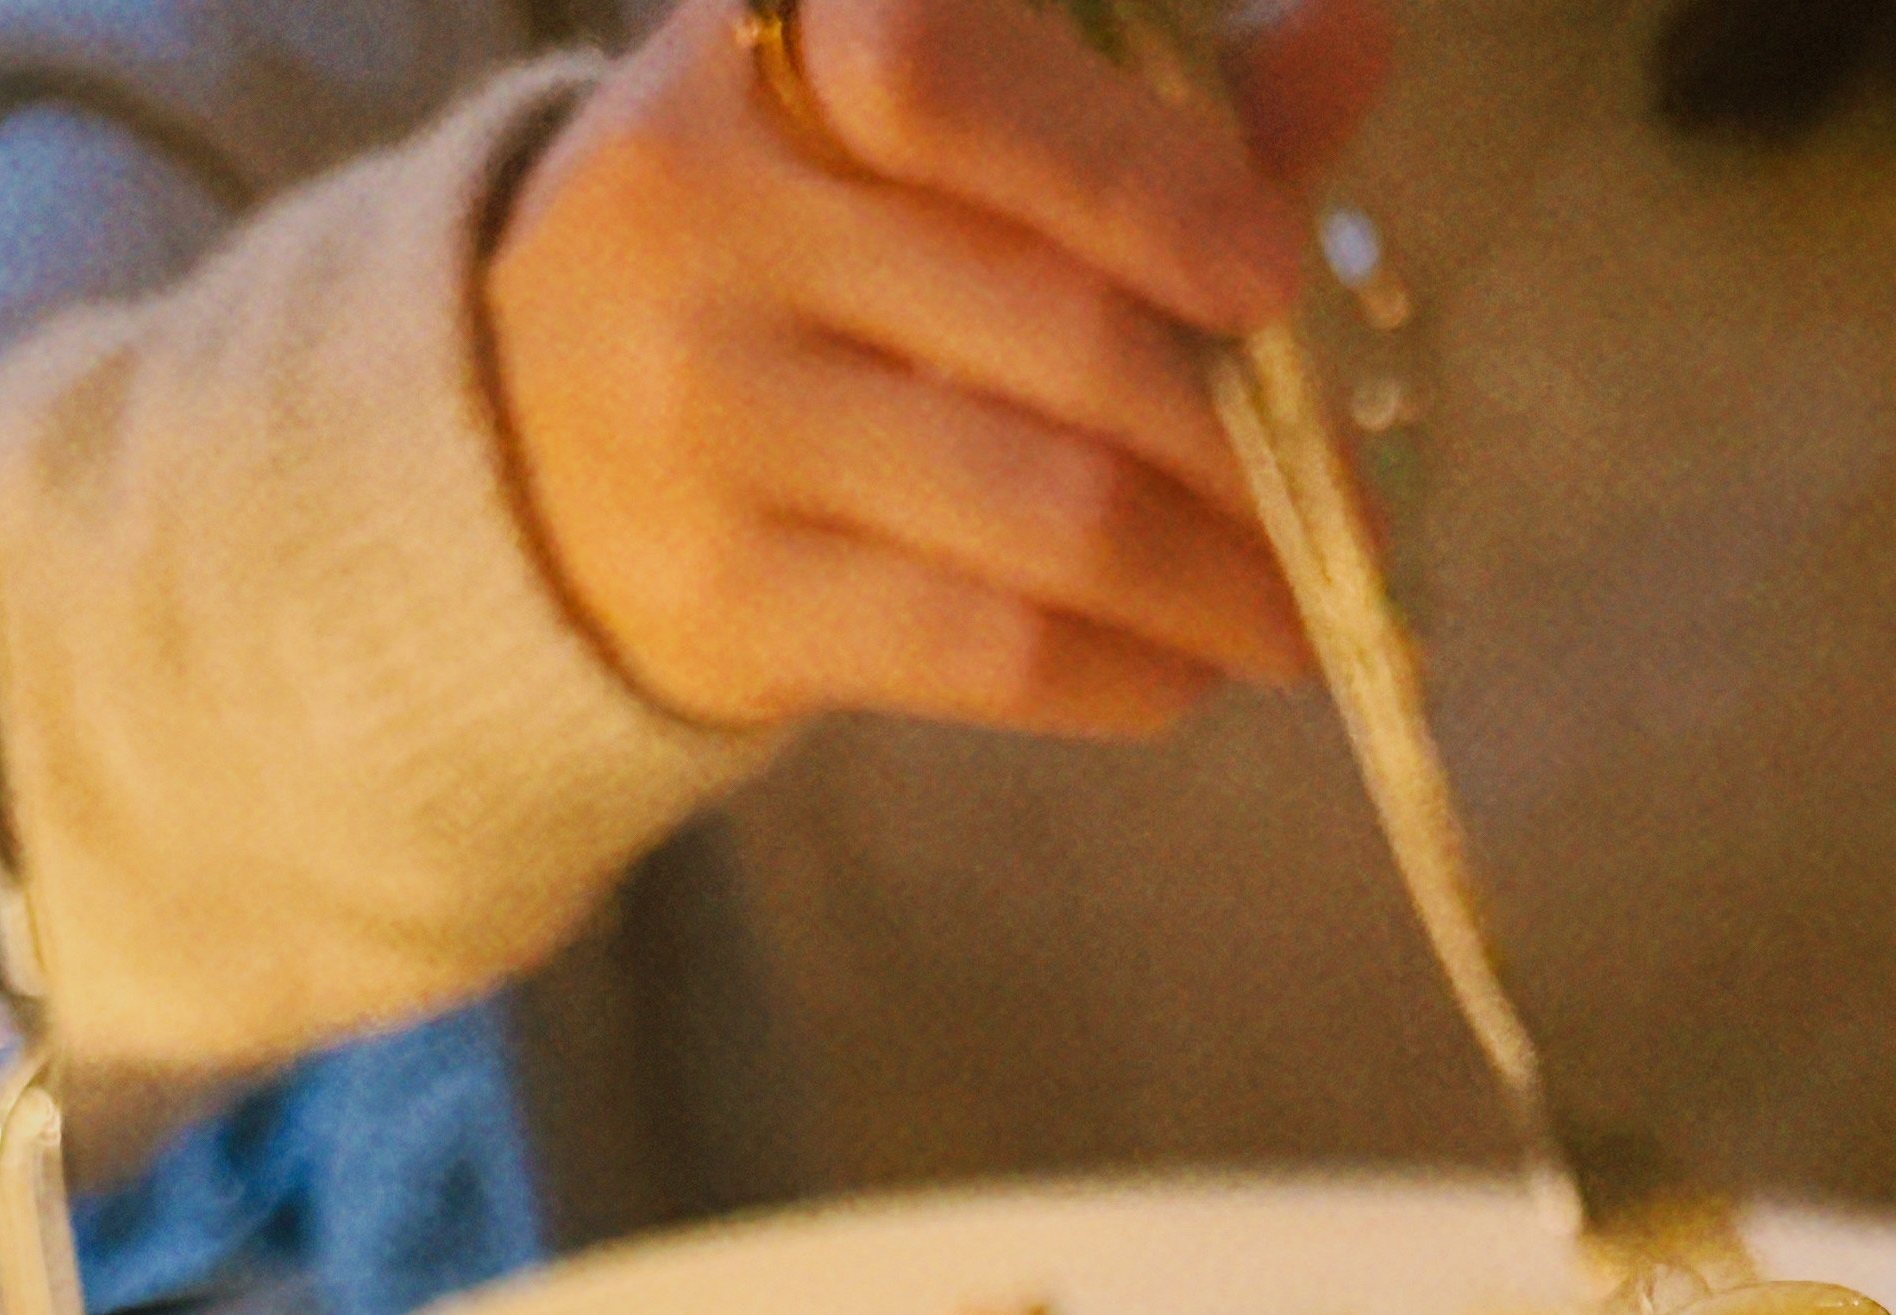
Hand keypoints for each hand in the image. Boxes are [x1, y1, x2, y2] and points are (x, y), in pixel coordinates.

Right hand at [487, 0, 1390, 742]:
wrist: (538, 429)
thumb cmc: (814, 244)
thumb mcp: (939, 129)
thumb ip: (1143, 92)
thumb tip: (1353, 38)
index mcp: (781, 37)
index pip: (943, 66)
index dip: (1134, 173)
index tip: (1273, 271)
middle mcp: (706, 195)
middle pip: (1055, 328)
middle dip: (1249, 441)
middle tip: (1357, 515)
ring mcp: (700, 403)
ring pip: (1050, 512)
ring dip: (1223, 585)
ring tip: (1308, 616)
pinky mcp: (722, 592)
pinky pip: (991, 647)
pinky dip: (1131, 670)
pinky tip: (1188, 667)